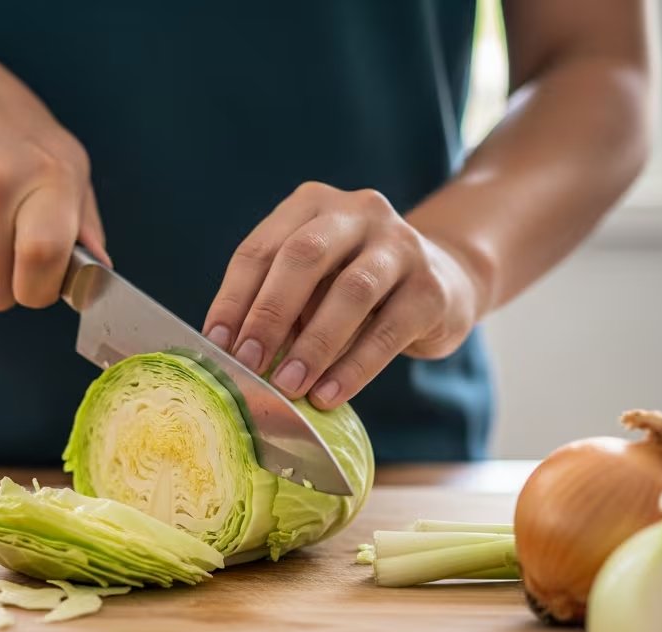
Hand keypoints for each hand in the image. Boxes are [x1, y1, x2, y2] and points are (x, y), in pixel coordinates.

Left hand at [203, 182, 485, 408]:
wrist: (445, 282)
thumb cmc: (357, 288)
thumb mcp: (313, 283)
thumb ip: (279, 306)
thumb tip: (234, 354)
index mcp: (314, 204)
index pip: (262, 249)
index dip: (234, 298)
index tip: (216, 345)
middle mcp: (359, 213)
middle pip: (304, 257)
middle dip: (270, 315)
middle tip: (248, 364)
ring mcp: (401, 246)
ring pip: (350, 291)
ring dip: (313, 344)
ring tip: (288, 385)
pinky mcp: (431, 288)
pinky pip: (388, 330)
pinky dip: (353, 368)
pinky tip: (328, 395)